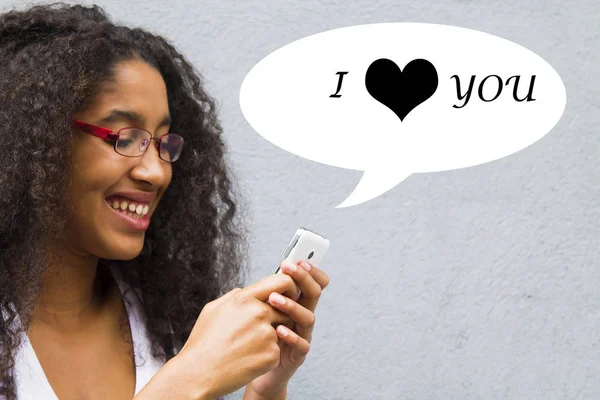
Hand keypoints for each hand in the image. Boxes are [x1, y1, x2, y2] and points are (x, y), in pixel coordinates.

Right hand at [172, 273, 301, 399]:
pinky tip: (247, 360)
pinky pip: (276, 350)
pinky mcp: (272, 355)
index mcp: (245, 298)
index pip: (282, 281)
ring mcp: (267, 335)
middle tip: (254, 332)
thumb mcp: (213, 309)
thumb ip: (235, 296)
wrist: (198, 374)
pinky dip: (265, 356)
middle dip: (276, 319)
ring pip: (280, 331)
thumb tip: (248, 291)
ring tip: (245, 347)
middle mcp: (259, 313)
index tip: (289, 293)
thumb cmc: (203, 342)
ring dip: (268, 338)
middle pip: (285, 310)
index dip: (289, 287)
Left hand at [246, 260, 329, 398]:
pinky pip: (302, 344)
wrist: (256, 369)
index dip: (310, 271)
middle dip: (304, 278)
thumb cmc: (259, 335)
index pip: (314, 282)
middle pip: (314, 294)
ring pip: (308, 317)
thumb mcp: (263, 309)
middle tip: (289, 267)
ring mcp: (303, 335)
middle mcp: (303, 317)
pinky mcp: (298, 355)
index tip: (298, 259)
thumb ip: (269, 292)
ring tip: (273, 299)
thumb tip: (272, 273)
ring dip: (292, 305)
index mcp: (298, 303)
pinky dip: (291, 335)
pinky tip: (279, 329)